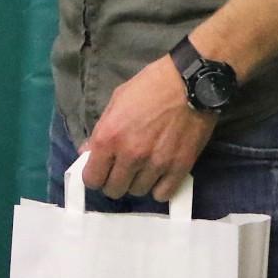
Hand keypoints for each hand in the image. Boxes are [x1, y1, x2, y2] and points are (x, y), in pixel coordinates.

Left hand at [81, 56, 217, 202]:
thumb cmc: (150, 86)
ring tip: (142, 167)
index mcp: (109, 137)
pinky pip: (162, 194)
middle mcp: (130, 155)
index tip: (100, 170)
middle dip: (114, 181)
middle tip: (121, 169)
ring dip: (137, 182)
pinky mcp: (180, 168)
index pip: (92, 178)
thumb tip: (87, 152)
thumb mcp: (116, 101)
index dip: (94, 176)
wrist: (190, 83)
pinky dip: (159, 187)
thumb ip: (101, 130)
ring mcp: (156, 164)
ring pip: (137, 192)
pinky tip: (159, 174)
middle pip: (114, 190)